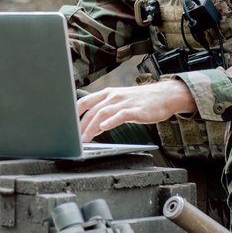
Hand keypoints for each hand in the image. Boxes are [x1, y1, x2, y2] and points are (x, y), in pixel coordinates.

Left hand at [76, 80, 195, 141]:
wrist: (165, 95)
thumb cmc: (142, 101)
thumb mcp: (121, 103)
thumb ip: (107, 113)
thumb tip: (93, 127)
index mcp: (108, 93)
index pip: (85, 101)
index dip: (74, 113)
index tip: (66, 125)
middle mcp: (113, 96)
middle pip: (92, 110)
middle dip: (81, 125)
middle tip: (74, 138)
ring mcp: (124, 102)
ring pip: (102, 113)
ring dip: (91, 126)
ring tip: (85, 138)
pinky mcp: (135, 110)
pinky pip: (120, 115)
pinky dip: (110, 121)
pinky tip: (104, 128)